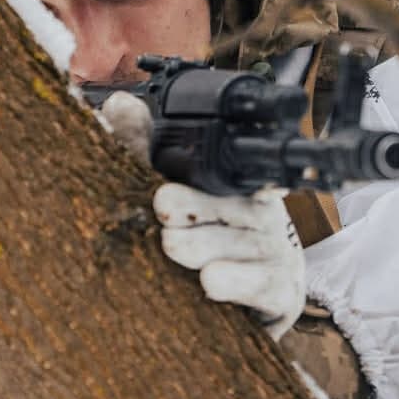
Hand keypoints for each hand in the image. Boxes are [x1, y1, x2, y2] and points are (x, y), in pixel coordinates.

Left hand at [97, 91, 306, 338]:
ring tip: (172, 245)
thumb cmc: (213, 237)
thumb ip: (144, 149)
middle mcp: (259, 210)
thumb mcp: (179, 193)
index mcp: (233, 180)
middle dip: (192, 206)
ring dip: (202, 246)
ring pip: (237, 244)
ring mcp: (274, 249)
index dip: (192, 167)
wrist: (261, 296)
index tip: (166, 176)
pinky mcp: (281, 289)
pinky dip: (235, 282)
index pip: (217, 163)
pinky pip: (260, 283)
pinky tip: (210, 281)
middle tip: (161, 206)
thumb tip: (116, 103)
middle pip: (226, 203)